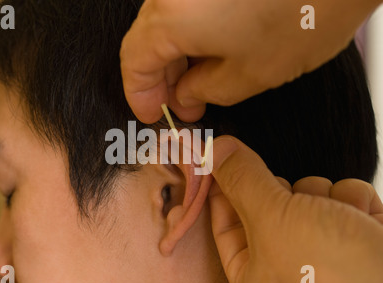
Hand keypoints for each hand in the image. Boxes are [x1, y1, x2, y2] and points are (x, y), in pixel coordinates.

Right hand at [120, 0, 380, 123]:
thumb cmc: (305, 13)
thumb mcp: (250, 73)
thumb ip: (205, 91)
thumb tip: (186, 96)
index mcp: (172, 17)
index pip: (134, 61)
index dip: (140, 94)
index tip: (153, 115)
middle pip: (147, 39)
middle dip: (161, 77)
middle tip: (183, 104)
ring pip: (166, 21)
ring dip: (177, 55)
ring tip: (200, 81)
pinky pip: (187, 5)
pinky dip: (192, 32)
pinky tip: (211, 51)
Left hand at [209, 136, 382, 282]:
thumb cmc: (331, 273)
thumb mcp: (275, 221)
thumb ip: (243, 181)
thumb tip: (215, 149)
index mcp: (254, 277)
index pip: (224, 223)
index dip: (222, 189)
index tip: (222, 156)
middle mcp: (286, 265)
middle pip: (268, 203)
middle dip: (283, 194)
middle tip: (294, 204)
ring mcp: (323, 250)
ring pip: (307, 195)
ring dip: (322, 198)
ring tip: (337, 219)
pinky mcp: (357, 235)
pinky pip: (342, 198)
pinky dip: (353, 202)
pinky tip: (364, 220)